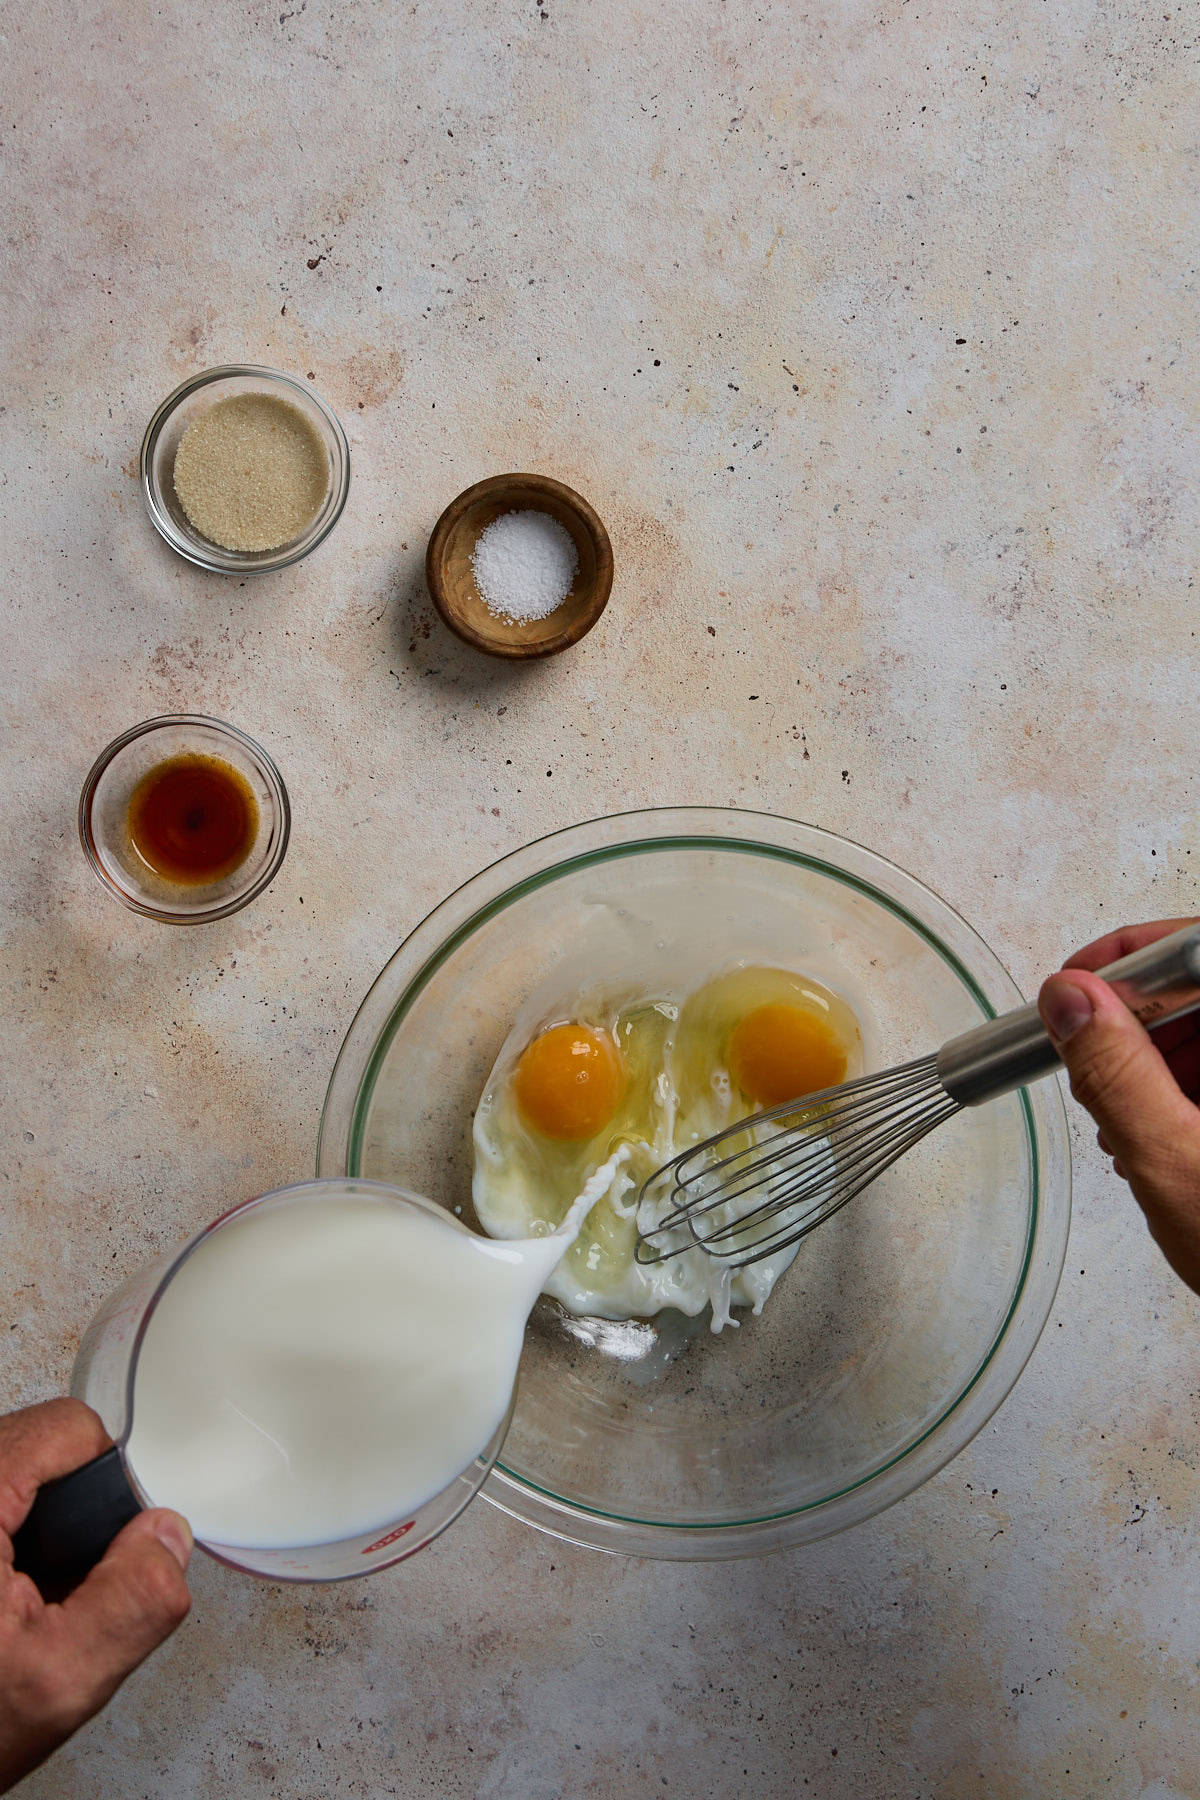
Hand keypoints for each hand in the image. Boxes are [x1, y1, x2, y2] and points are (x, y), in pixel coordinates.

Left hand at [0, 1399, 191, 1792]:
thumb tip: (164, 1536)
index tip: (93, 1552)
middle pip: (38, 1453)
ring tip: (18, 1605)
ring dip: (31, 1538)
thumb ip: (134, 1599)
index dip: (103, 1488)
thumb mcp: (60, 1680)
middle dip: (66, 1520)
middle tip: (51, 1591)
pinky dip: (5, 1552)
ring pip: (14, 1485)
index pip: (66, 1429)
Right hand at [1038, 918, 1199, 1294]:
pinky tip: (1156, 1132)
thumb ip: (1117, 1074)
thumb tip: (1070, 1001)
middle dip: (1139, 1016)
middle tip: (1090, 1058)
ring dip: (1155, 1057)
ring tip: (1122, 1117)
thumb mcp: (1175, 1162)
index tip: (1082, 982)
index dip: (1139, 953)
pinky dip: (1181, 1087)